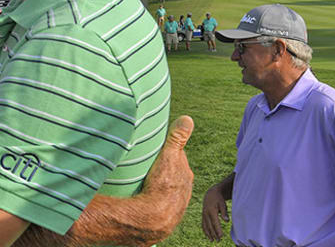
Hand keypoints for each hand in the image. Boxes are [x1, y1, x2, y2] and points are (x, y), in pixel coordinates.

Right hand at [139, 116, 194, 234]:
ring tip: (146, 182)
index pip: (178, 158)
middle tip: (150, 165)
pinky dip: (156, 199)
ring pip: (168, 188)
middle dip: (165, 169)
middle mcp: (185, 188)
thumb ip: (177, 138)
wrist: (156, 217)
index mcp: (185, 173)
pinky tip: (147, 198)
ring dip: (160, 185)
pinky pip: (162, 202)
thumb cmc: (161, 184)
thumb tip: (188, 118)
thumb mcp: (168, 156)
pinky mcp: (168, 213)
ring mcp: (177, 201)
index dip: (168, 152)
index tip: (159, 149)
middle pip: (174, 173)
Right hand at [202, 184, 229, 240]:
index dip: (218, 230)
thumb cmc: (219, 199)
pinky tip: (208, 236)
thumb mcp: (223, 204)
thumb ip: (224, 212)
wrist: (211, 193)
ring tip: (213, 240)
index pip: (215, 222)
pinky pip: (203, 224)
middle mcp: (206, 213)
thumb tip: (227, 221)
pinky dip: (205, 230)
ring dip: (209, 234)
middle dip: (214, 234)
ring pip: (205, 226)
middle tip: (218, 240)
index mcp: (211, 211)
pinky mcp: (203, 215)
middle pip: (210, 226)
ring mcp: (203, 215)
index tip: (221, 236)